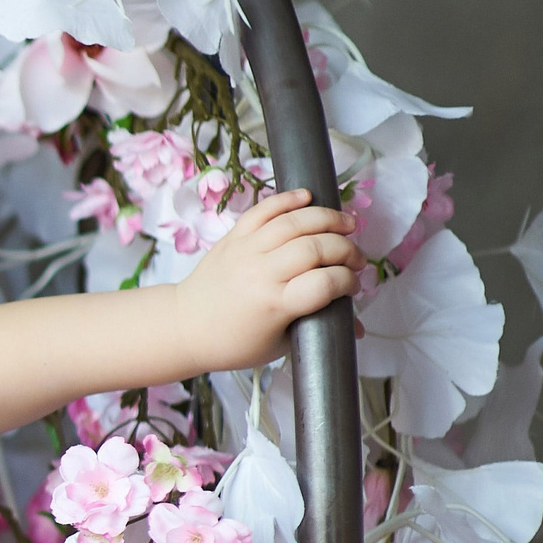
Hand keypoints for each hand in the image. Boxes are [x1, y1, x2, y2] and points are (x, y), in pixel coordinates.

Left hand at [171, 188, 364, 369]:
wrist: (184, 326)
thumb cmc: (233, 342)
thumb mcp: (280, 344)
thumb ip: (319, 328)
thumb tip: (358, 327)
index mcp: (273, 304)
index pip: (325, 282)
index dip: (347, 281)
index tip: (352, 286)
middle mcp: (260, 273)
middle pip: (315, 248)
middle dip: (345, 250)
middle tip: (355, 259)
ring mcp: (245, 251)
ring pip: (293, 222)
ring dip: (327, 218)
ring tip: (347, 225)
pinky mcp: (233, 237)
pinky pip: (262, 209)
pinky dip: (287, 199)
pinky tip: (309, 197)